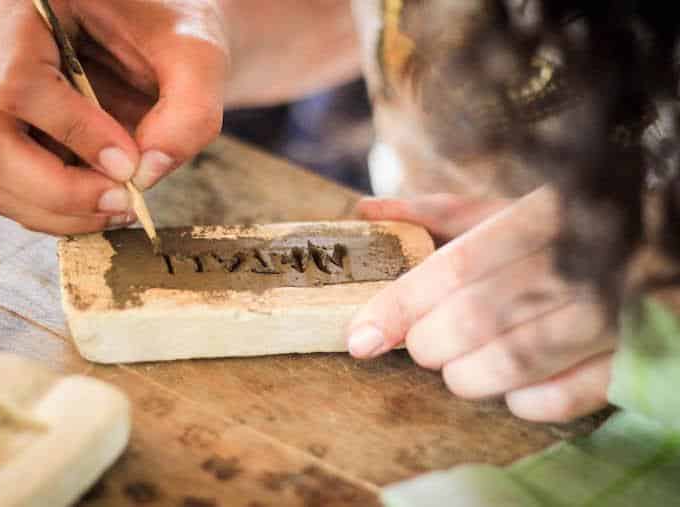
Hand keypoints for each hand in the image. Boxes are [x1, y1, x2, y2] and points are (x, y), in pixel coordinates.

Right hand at [0, 0, 226, 233]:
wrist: (164, 41)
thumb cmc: (173, 32)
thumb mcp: (198, 56)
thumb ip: (189, 111)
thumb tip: (146, 175)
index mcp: (30, 15)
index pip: (21, 83)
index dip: (74, 132)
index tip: (128, 161)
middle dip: (60, 189)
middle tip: (123, 201)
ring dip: (59, 211)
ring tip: (120, 206)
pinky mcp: (13, 143)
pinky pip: (12, 196)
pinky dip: (58, 216)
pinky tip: (104, 206)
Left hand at [348, 188, 614, 422]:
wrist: (658, 250)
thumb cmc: (565, 232)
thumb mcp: (507, 208)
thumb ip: (437, 212)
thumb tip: (365, 212)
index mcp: (544, 213)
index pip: (454, 267)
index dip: (398, 308)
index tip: (360, 337)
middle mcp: (582, 261)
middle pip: (475, 320)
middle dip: (428, 345)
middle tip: (422, 344)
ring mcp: (616, 313)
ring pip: (511, 364)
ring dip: (466, 375)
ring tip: (459, 364)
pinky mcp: (636, 359)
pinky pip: (561, 399)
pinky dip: (520, 400)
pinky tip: (512, 382)